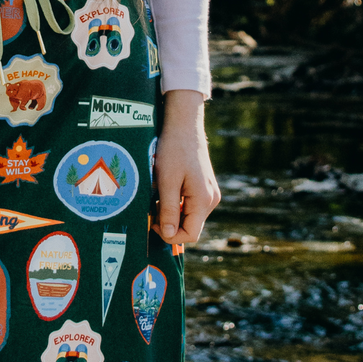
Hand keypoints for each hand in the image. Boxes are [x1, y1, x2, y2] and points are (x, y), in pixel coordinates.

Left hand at [152, 89, 220, 243]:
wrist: (184, 125)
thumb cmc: (174, 150)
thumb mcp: (166, 181)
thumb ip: (168, 210)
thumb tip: (169, 234)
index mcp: (204, 200)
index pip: (190, 234)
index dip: (170, 235)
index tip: (153, 223)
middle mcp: (211, 200)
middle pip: (190, 227)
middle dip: (170, 224)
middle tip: (151, 210)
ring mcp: (210, 194)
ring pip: (189, 217)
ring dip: (172, 214)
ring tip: (157, 198)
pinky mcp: (205, 188)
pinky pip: (190, 206)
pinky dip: (176, 205)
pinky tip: (165, 192)